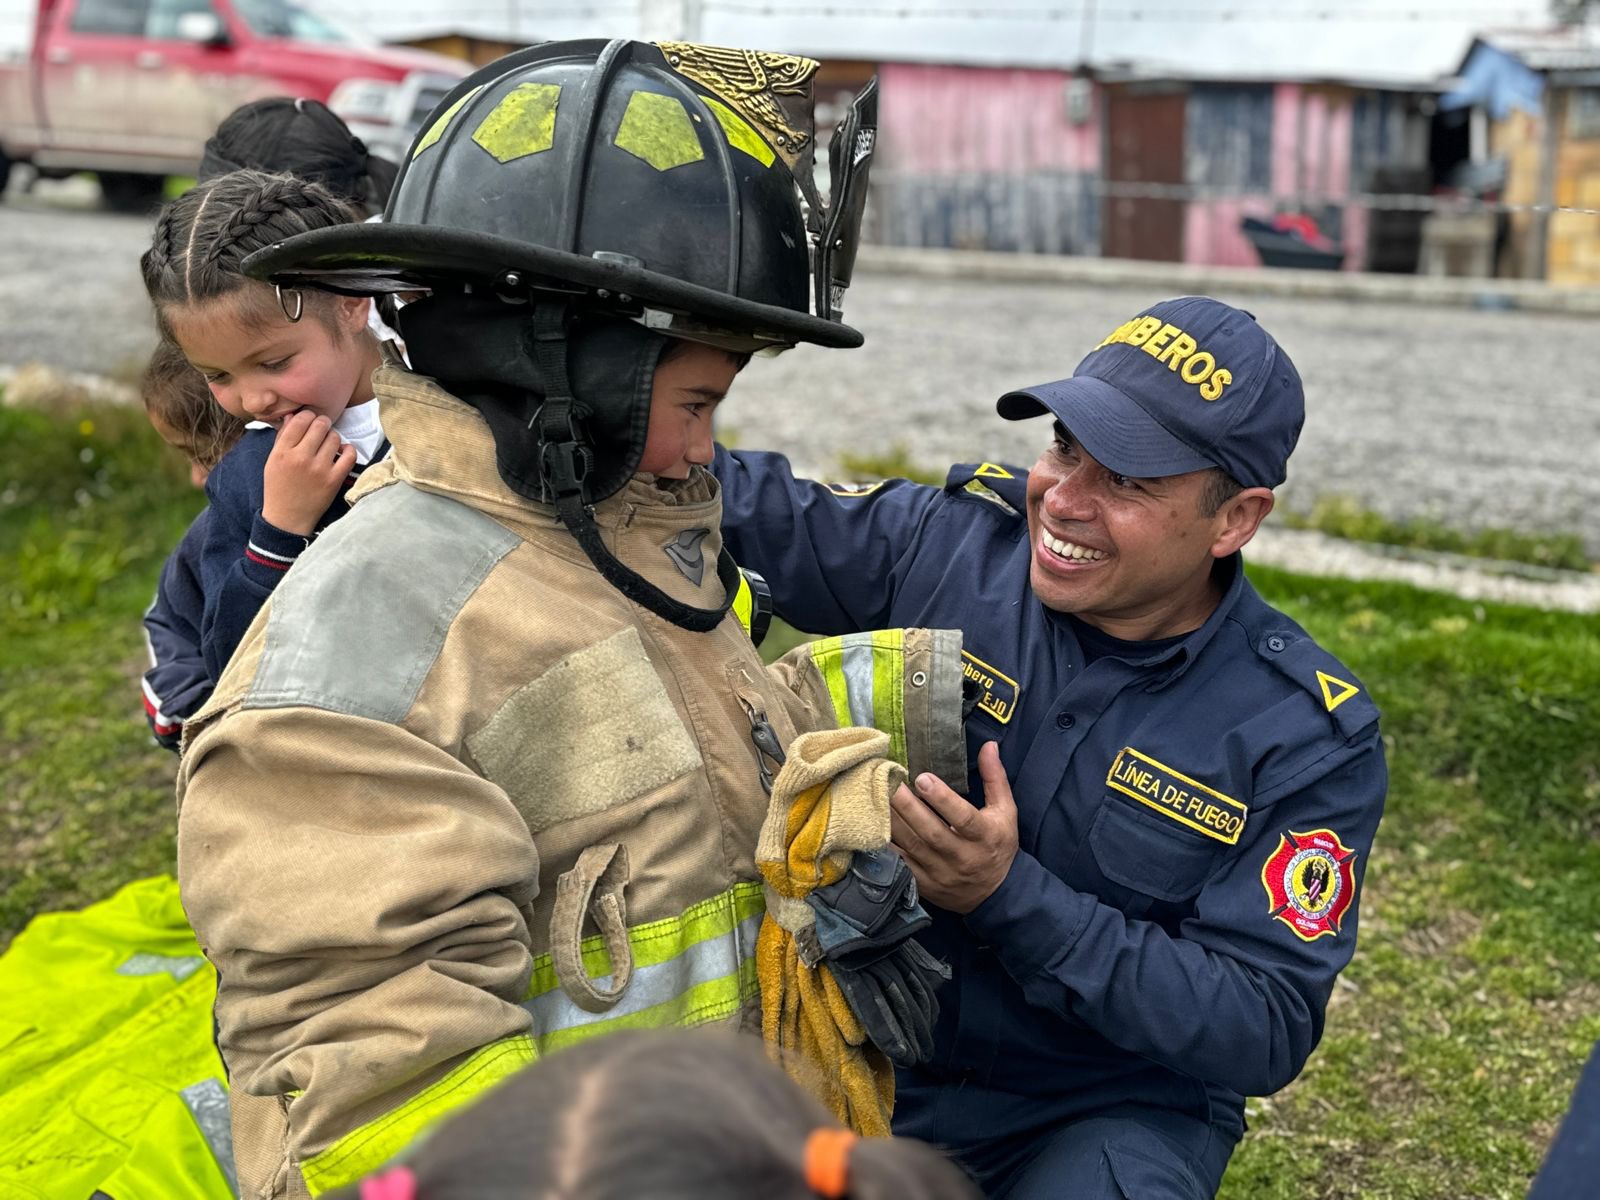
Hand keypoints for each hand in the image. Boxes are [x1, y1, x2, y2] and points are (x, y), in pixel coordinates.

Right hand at [260, 411, 356, 535]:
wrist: (288, 518)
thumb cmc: (279, 487)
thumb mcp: (273, 461)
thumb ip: (282, 437)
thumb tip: (293, 416)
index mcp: (282, 452)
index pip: (300, 420)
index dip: (308, 416)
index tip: (310, 420)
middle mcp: (300, 458)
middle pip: (320, 425)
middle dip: (322, 424)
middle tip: (322, 429)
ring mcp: (319, 469)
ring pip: (334, 437)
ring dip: (333, 437)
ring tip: (329, 444)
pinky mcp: (334, 480)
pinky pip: (349, 455)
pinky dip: (349, 450)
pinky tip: (342, 452)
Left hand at [890, 742, 1017, 913]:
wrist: (995, 893)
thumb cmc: (998, 844)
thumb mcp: (1005, 812)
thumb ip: (995, 779)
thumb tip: (988, 746)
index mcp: (985, 837)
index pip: (963, 818)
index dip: (943, 799)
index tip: (923, 778)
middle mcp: (963, 857)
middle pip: (931, 832)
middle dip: (908, 807)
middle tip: (889, 782)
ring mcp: (942, 873)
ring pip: (912, 847)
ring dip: (893, 821)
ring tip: (877, 796)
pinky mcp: (925, 884)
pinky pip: (901, 864)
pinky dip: (886, 845)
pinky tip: (873, 825)